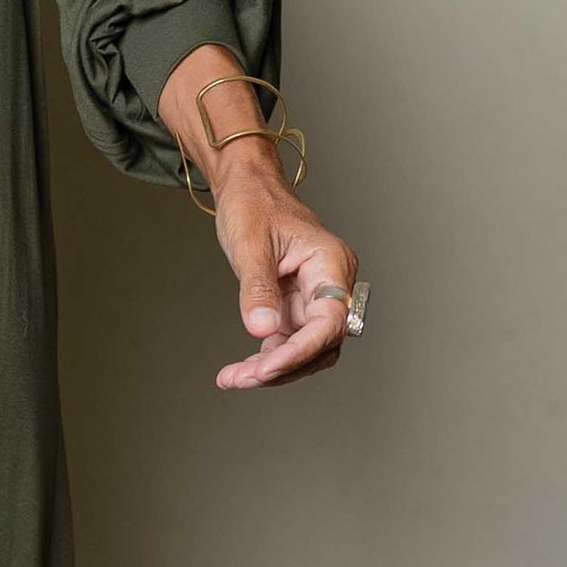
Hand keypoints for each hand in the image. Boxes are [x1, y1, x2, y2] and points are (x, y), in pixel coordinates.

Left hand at [210, 154, 360, 392]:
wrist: (247, 188)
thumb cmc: (254, 204)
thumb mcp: (251, 245)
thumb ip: (258, 288)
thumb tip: (262, 329)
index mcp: (330, 263)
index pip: (328, 322)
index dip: (299, 351)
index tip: (266, 368)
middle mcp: (331, 284)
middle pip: (321, 343)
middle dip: (284, 367)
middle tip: (242, 378)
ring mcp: (315, 297)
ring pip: (307, 349)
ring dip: (274, 368)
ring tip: (234, 377)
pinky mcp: (298, 305)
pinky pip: (290, 341)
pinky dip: (267, 358)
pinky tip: (240, 369)